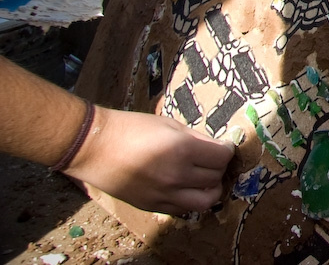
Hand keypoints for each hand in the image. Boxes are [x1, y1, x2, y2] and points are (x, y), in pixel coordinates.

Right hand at [64, 107, 235, 213]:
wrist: (96, 147)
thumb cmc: (133, 128)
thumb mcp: (170, 125)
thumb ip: (196, 138)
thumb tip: (216, 147)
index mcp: (182, 149)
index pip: (221, 158)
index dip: (227, 151)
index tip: (225, 147)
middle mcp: (177, 175)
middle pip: (216, 178)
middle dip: (220, 168)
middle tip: (214, 160)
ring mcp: (165, 193)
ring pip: (206, 201)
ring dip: (211, 189)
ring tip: (207, 179)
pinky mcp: (153, 205)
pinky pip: (184, 208)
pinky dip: (192, 199)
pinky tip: (188, 187)